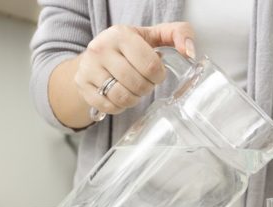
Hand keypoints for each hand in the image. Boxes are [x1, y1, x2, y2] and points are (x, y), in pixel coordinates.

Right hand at [75, 22, 194, 115]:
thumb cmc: (130, 47)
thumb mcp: (154, 35)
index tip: (156, 73)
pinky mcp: (82, 85)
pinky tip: (121, 95)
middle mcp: (101, 49)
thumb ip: (179, 34)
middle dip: (147, 88)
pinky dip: (119, 106)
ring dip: (134, 99)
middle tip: (145, 82)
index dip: (159, 76)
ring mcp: (88, 68)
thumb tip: (189, 52)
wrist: (95, 56)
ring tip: (134, 89)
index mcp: (121, 34)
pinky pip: (109, 106)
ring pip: (122, 97)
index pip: (151, 66)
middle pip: (137, 84)